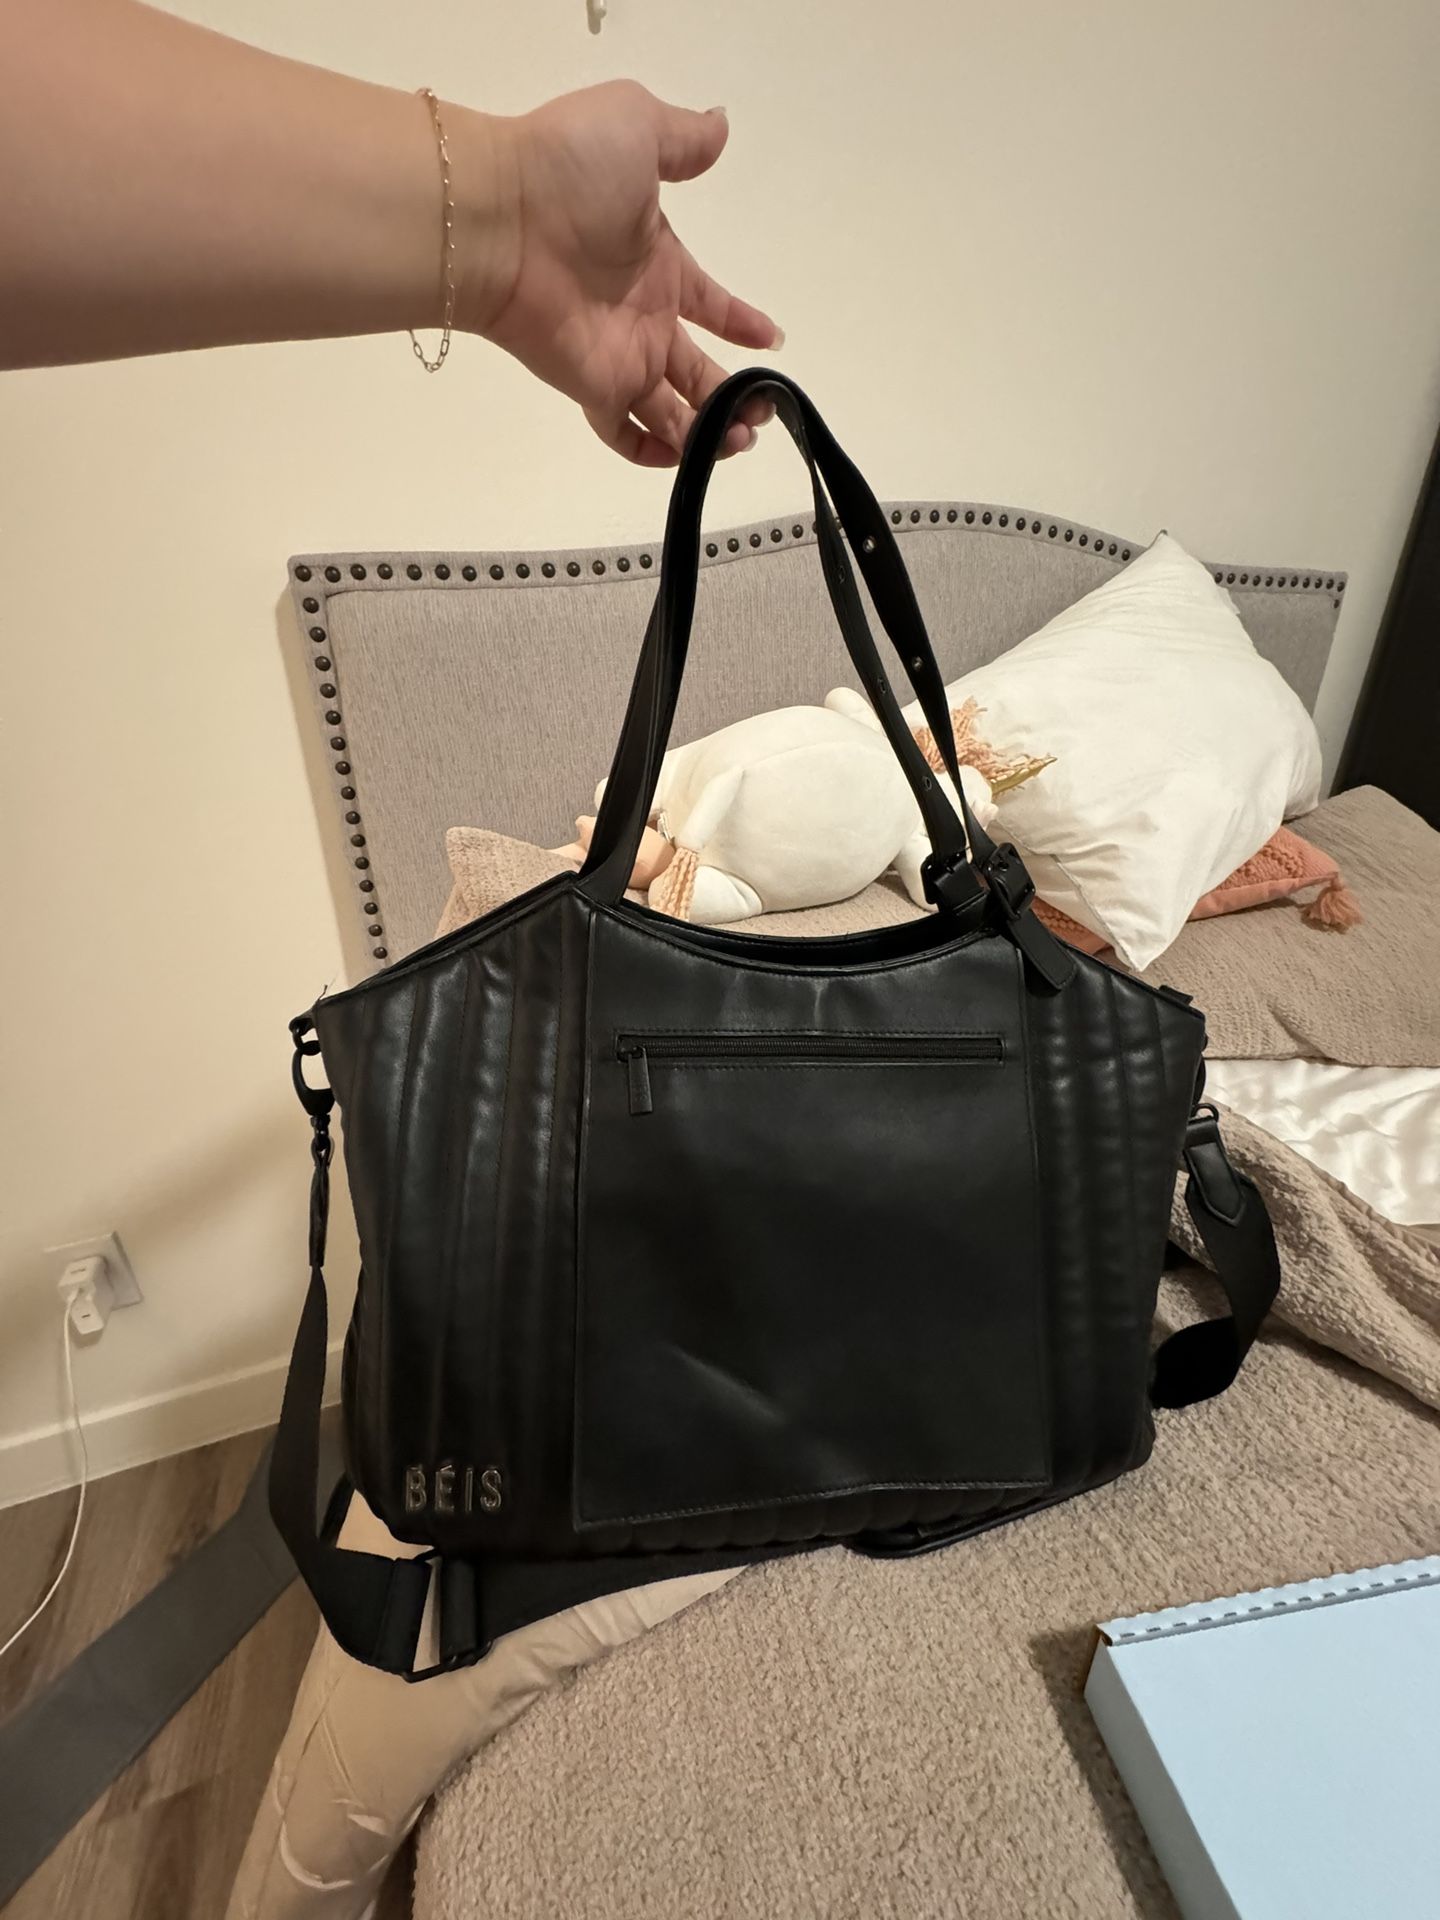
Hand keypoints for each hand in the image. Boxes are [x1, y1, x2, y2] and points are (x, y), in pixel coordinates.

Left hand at [460, 83, 780, 465]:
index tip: (772, 342)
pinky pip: (625, 432)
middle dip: (735, 393)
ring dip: (711, 429)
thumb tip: (721, 126)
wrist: (502, 217)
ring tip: (743, 437)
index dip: (742, 323)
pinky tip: (688, 459)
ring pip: (673, 409)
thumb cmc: (568, 170)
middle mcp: (643, 315)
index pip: (710, 303)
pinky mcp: (597, 387)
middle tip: (765, 409)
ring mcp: (620, 355)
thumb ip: (684, 140)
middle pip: (697, 368)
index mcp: (660, 261)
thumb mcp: (639, 127)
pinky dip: (656, 453)